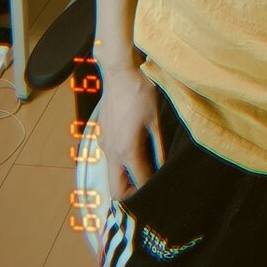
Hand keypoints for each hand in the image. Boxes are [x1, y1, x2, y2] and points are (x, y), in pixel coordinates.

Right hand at [97, 67, 165, 201]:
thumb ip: (159, 148)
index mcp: (127, 150)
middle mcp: (111, 152)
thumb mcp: (156, 120)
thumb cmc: (140, 93)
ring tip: (148, 169)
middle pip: (116, 189)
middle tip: (152, 186)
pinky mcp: (102, 136)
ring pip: (113, 174)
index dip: (152, 190)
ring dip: (127, 177)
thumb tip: (164, 167)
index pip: (138, 184)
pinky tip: (138, 150)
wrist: (119, 72)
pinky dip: (122, 163)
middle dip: (133, 193)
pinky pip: (111, 159)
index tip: (163, 189)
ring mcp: (104, 144)